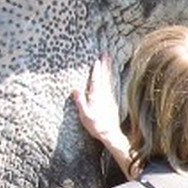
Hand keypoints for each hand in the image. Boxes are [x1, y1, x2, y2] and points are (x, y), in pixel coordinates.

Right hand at [73, 54, 132, 176]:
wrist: (109, 133)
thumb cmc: (95, 125)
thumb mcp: (84, 114)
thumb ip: (80, 101)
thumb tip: (75, 89)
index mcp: (96, 96)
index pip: (96, 80)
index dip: (96, 69)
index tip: (97, 59)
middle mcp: (104, 94)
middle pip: (105, 76)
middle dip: (105, 64)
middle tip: (106, 53)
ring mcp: (109, 97)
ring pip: (109, 79)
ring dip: (109, 69)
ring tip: (109, 59)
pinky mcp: (112, 101)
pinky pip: (111, 85)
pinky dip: (110, 78)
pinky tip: (110, 75)